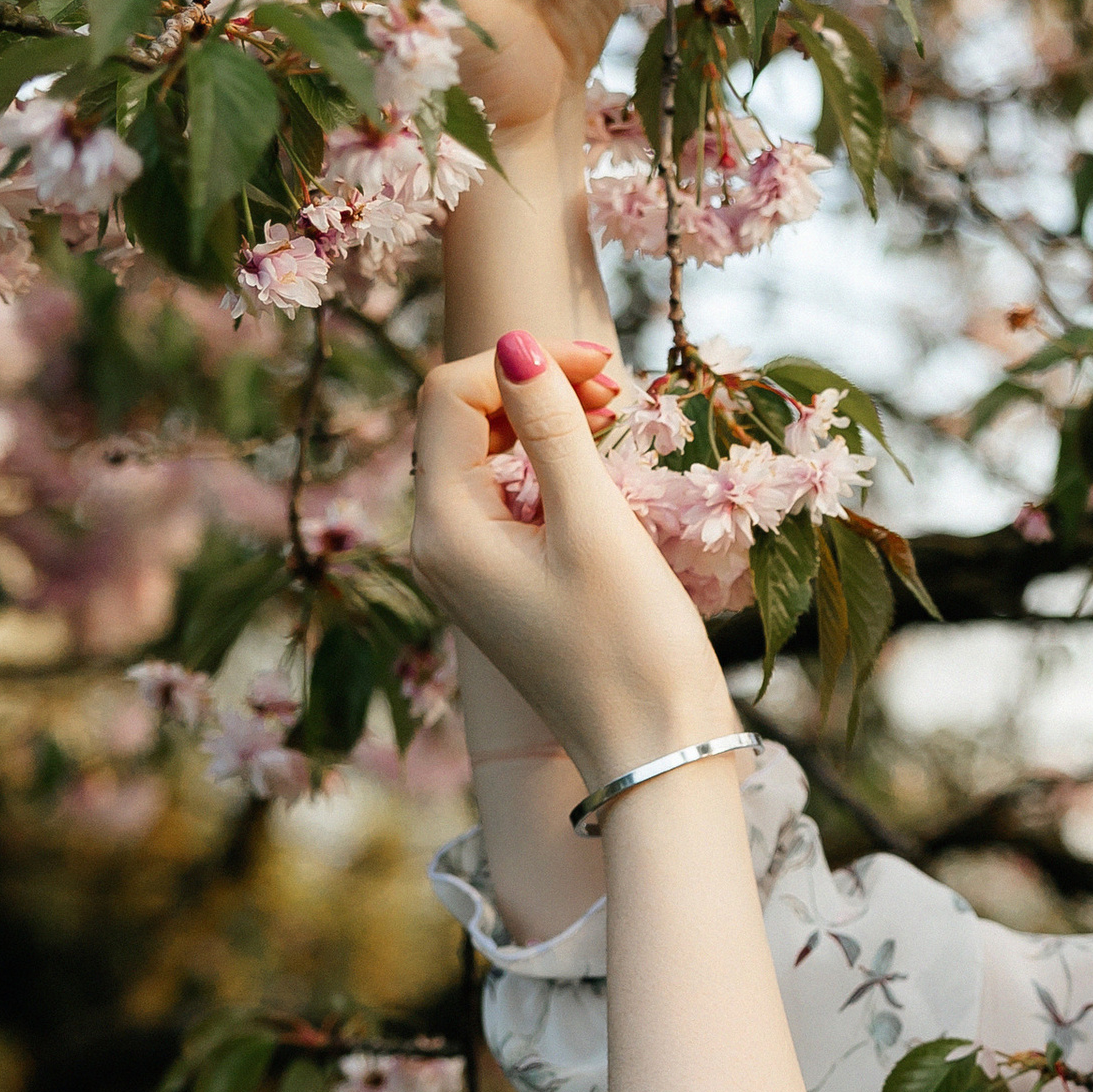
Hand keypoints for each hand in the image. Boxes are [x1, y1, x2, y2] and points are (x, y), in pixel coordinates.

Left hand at [413, 333, 734, 789]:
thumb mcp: (594, 523)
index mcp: (445, 528)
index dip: (519, 360)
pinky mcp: (502, 584)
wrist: (653, 750)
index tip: (603, 365)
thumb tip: (514, 341)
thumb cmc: (630, 644)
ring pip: (485, 455)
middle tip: (615, 386)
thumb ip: (551, 426)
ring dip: (543, 420)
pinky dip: (549, 465)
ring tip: (614, 415)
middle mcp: (439, 545)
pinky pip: (507, 497)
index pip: (449, 396)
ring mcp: (467, 568)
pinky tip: (601, 466)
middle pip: (460, 421)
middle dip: (530, 385)